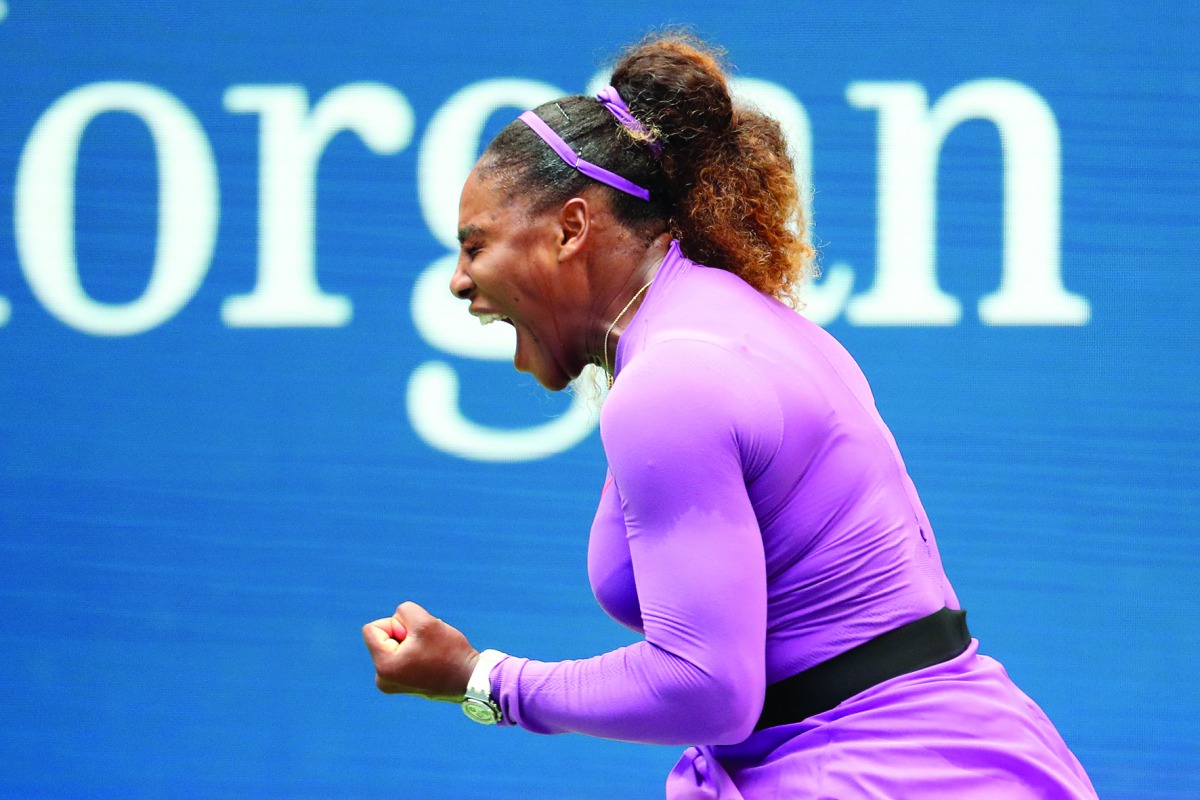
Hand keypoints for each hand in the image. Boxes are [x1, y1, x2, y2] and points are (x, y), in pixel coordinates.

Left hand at [362, 601, 479, 701]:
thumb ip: (404, 611)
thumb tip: (397, 622)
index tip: (415, 637)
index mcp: (383, 666)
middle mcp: (382, 679)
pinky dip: (416, 651)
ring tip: (431, 653)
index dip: (395, 624)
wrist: (470, 679)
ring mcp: (392, 684)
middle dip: (404, 634)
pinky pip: (403, 655)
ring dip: (412, 641)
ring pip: (395, 644)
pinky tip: (432, 659)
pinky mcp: (403, 683)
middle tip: (427, 647)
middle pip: (383, 636)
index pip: (372, 629)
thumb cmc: (449, 652)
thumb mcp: (425, 622)